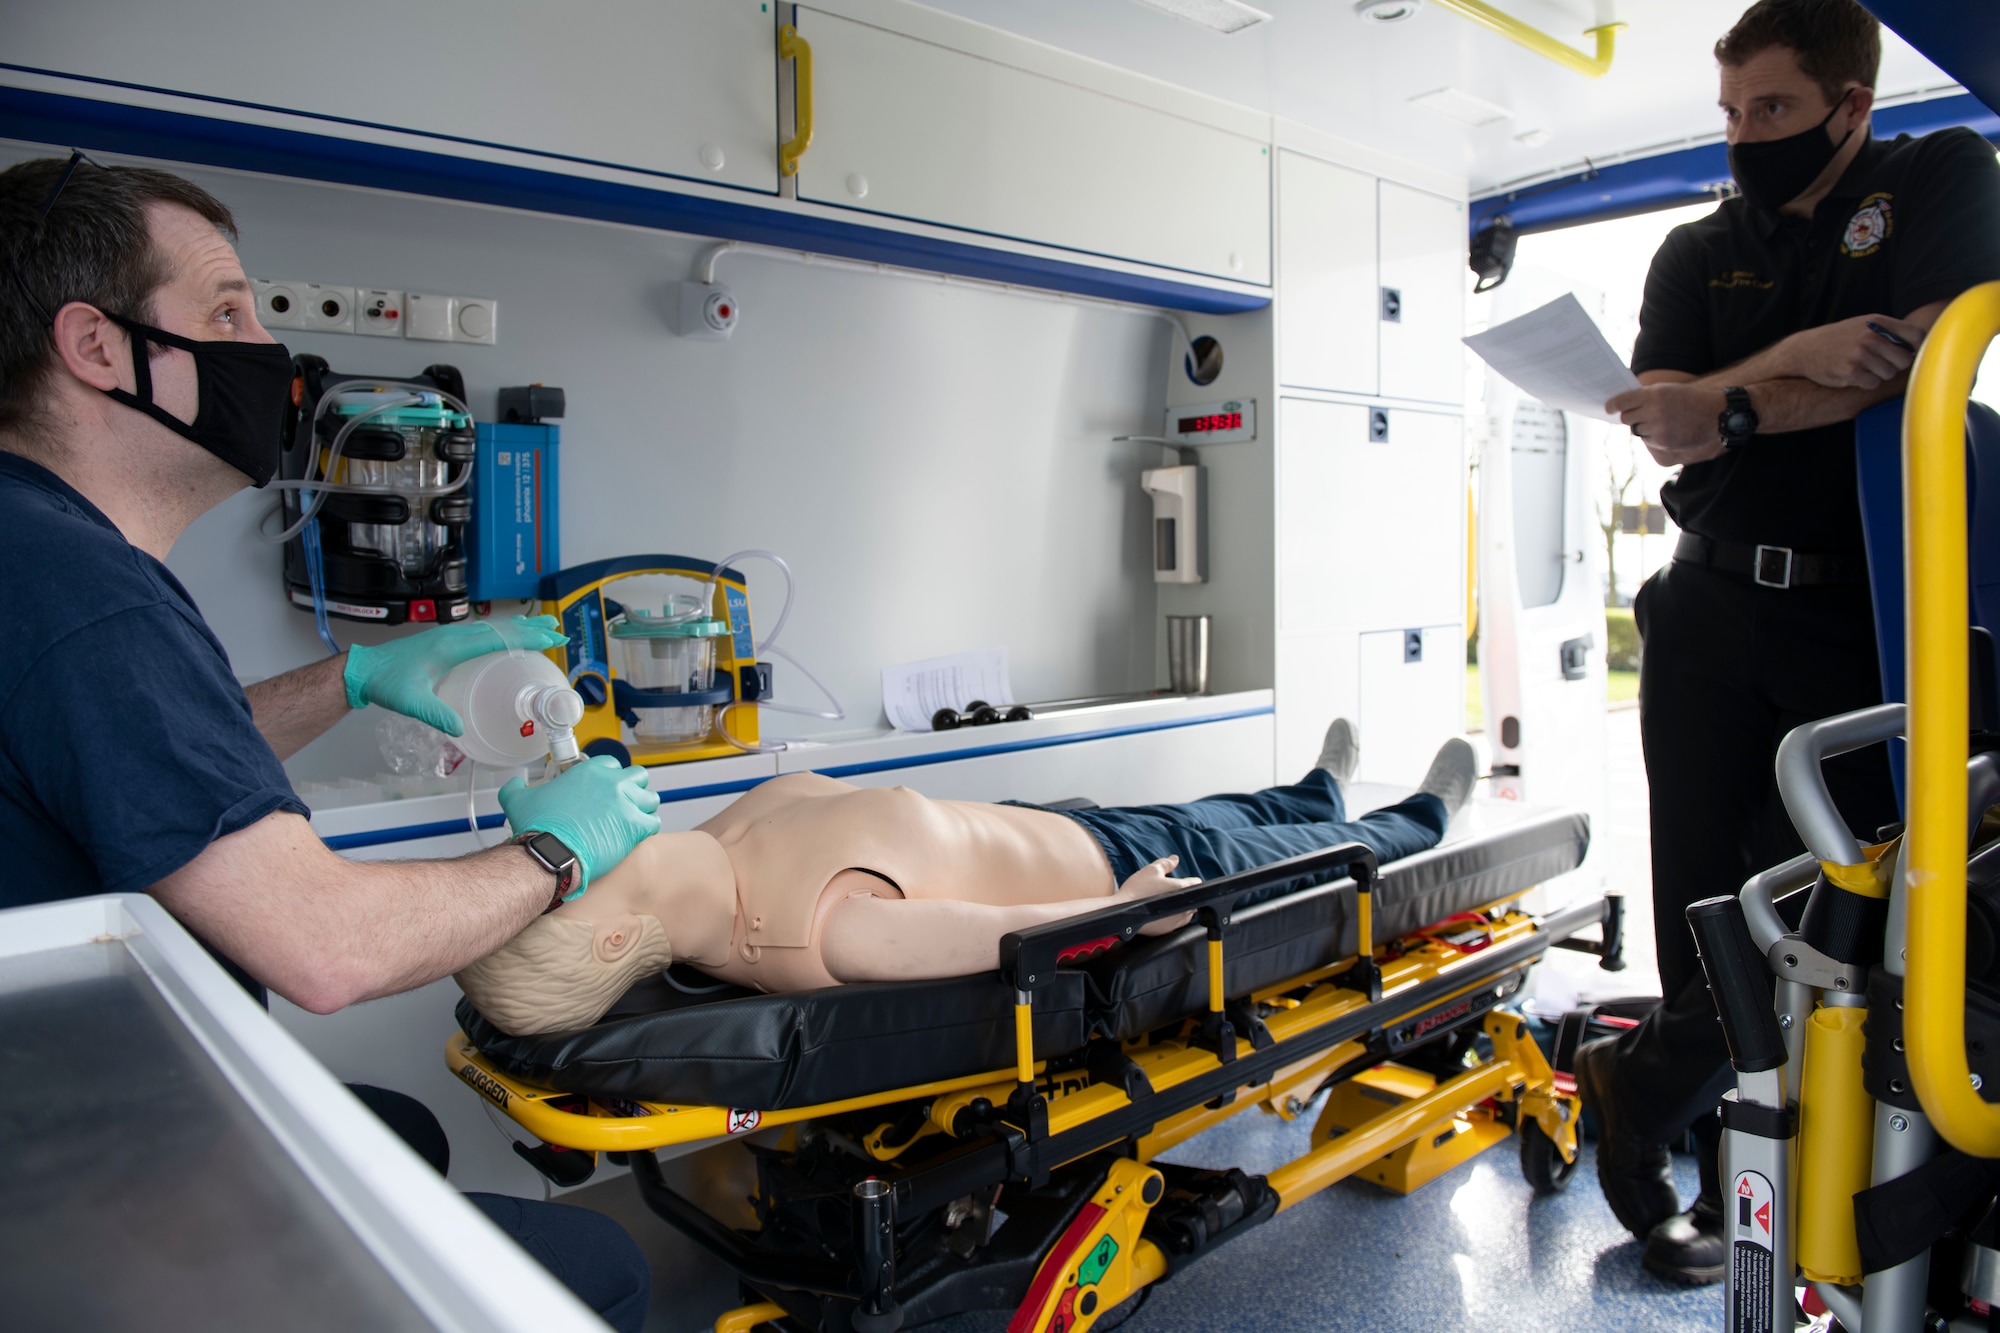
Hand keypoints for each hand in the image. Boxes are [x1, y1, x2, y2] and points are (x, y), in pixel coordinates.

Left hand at [343, 615, 567, 735]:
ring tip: (541, 624)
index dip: (526, 637)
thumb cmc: (387, 682)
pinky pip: (481, 631)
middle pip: (499, 628)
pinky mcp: (445, 640)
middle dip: (530, 627)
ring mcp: (449, 636)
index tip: (550, 636)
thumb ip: (436, 714)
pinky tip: (508, 635)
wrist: (366, 669)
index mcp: (450, 647)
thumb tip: (459, 728)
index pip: (496, 638)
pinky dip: (502, 630)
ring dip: (518, 626)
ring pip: (491, 627)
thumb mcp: (411, 702)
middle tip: (556, 627)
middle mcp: (453, 636)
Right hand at [498, 755, 661, 896]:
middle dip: (632, 787)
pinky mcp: (635, 826)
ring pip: (650, 798)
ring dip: (643, 808)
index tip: (606, 790)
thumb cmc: (539, 829)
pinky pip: (653, 822)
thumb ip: (516, 787)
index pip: (612, 765)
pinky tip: (634, 835)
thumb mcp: (519, 800)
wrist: (550, 854)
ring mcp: (626, 804)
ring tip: (631, 820)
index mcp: (590, 772)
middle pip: (637, 776)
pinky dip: (646, 828)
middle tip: (623, 803)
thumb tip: (514, 783)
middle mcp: (612, 783)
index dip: (610, 778)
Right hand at [1118, 855, 1203, 936]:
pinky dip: (1173, 917)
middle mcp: (1183, 906)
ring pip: (1188, 913)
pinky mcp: (1169, 929)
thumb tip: (1175, 859)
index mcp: (1181, 889)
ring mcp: (1177, 919)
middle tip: (1171, 891)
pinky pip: (1178, 923)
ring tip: (1166, 903)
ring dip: (1182, 907)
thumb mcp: (1151, 870)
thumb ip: (1166, 863)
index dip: (1190, 880)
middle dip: (1186, 895)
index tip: (1183, 881)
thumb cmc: (1137, 890)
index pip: (1196, 883)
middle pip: (1194, 899)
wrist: (1122, 910)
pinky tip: (1162, 913)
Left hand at [1606, 382, 1728, 466]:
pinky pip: (1648, 441)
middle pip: (1628, 418)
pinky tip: (1668, 430)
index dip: (1614, 405)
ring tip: (1663, 421)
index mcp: (1655, 395)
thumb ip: (1646, 397)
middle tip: (1640, 413)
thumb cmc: (1692, 399)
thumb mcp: (1669, 390)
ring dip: (1645, 427)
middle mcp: (1654, 412)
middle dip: (1632, 416)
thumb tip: (1623, 406)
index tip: (1608, 408)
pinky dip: (1653, 437)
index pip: (1624, 401)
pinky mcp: (1664, 444)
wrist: (1717, 414)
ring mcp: (1658, 430)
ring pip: (1638, 431)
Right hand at [1776, 314, 1922, 389]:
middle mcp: (1871, 337)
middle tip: (1881, 363)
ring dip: (1879, 375)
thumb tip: (1920, 346)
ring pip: (1889, 374)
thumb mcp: (1864, 325)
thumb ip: (1889, 332)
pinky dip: (1866, 383)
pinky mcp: (1851, 372)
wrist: (1805, 349)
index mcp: (1879, 322)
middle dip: (1895, 365)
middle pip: (1905, 360)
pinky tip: (1854, 375)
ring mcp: (1860, 355)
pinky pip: (1873, 384)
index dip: (1917, 348)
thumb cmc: (1839, 338)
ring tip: (1864, 367)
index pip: (1917, 335)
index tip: (1910, 354)